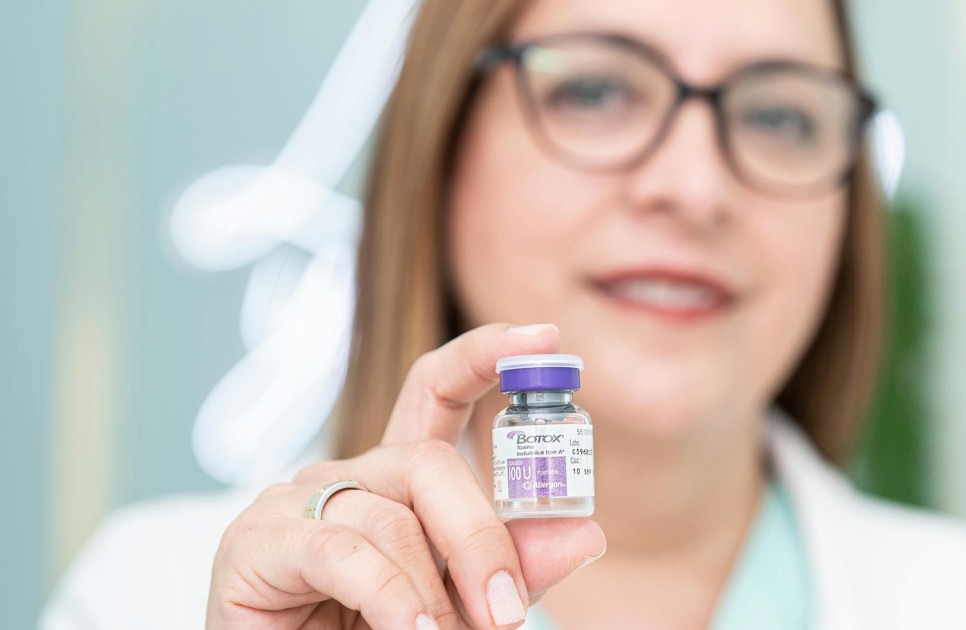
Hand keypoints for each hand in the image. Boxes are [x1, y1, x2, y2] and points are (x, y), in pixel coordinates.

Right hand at [206, 323, 605, 628]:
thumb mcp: (460, 602)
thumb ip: (513, 565)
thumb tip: (585, 532)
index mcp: (397, 480)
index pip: (439, 389)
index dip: (487, 354)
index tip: (545, 339)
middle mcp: (347, 476)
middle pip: (430, 462)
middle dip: (480, 539)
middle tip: (507, 612)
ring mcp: (295, 502)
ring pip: (394, 520)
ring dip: (434, 594)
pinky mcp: (258, 541)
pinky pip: (344, 552)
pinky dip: (390, 599)